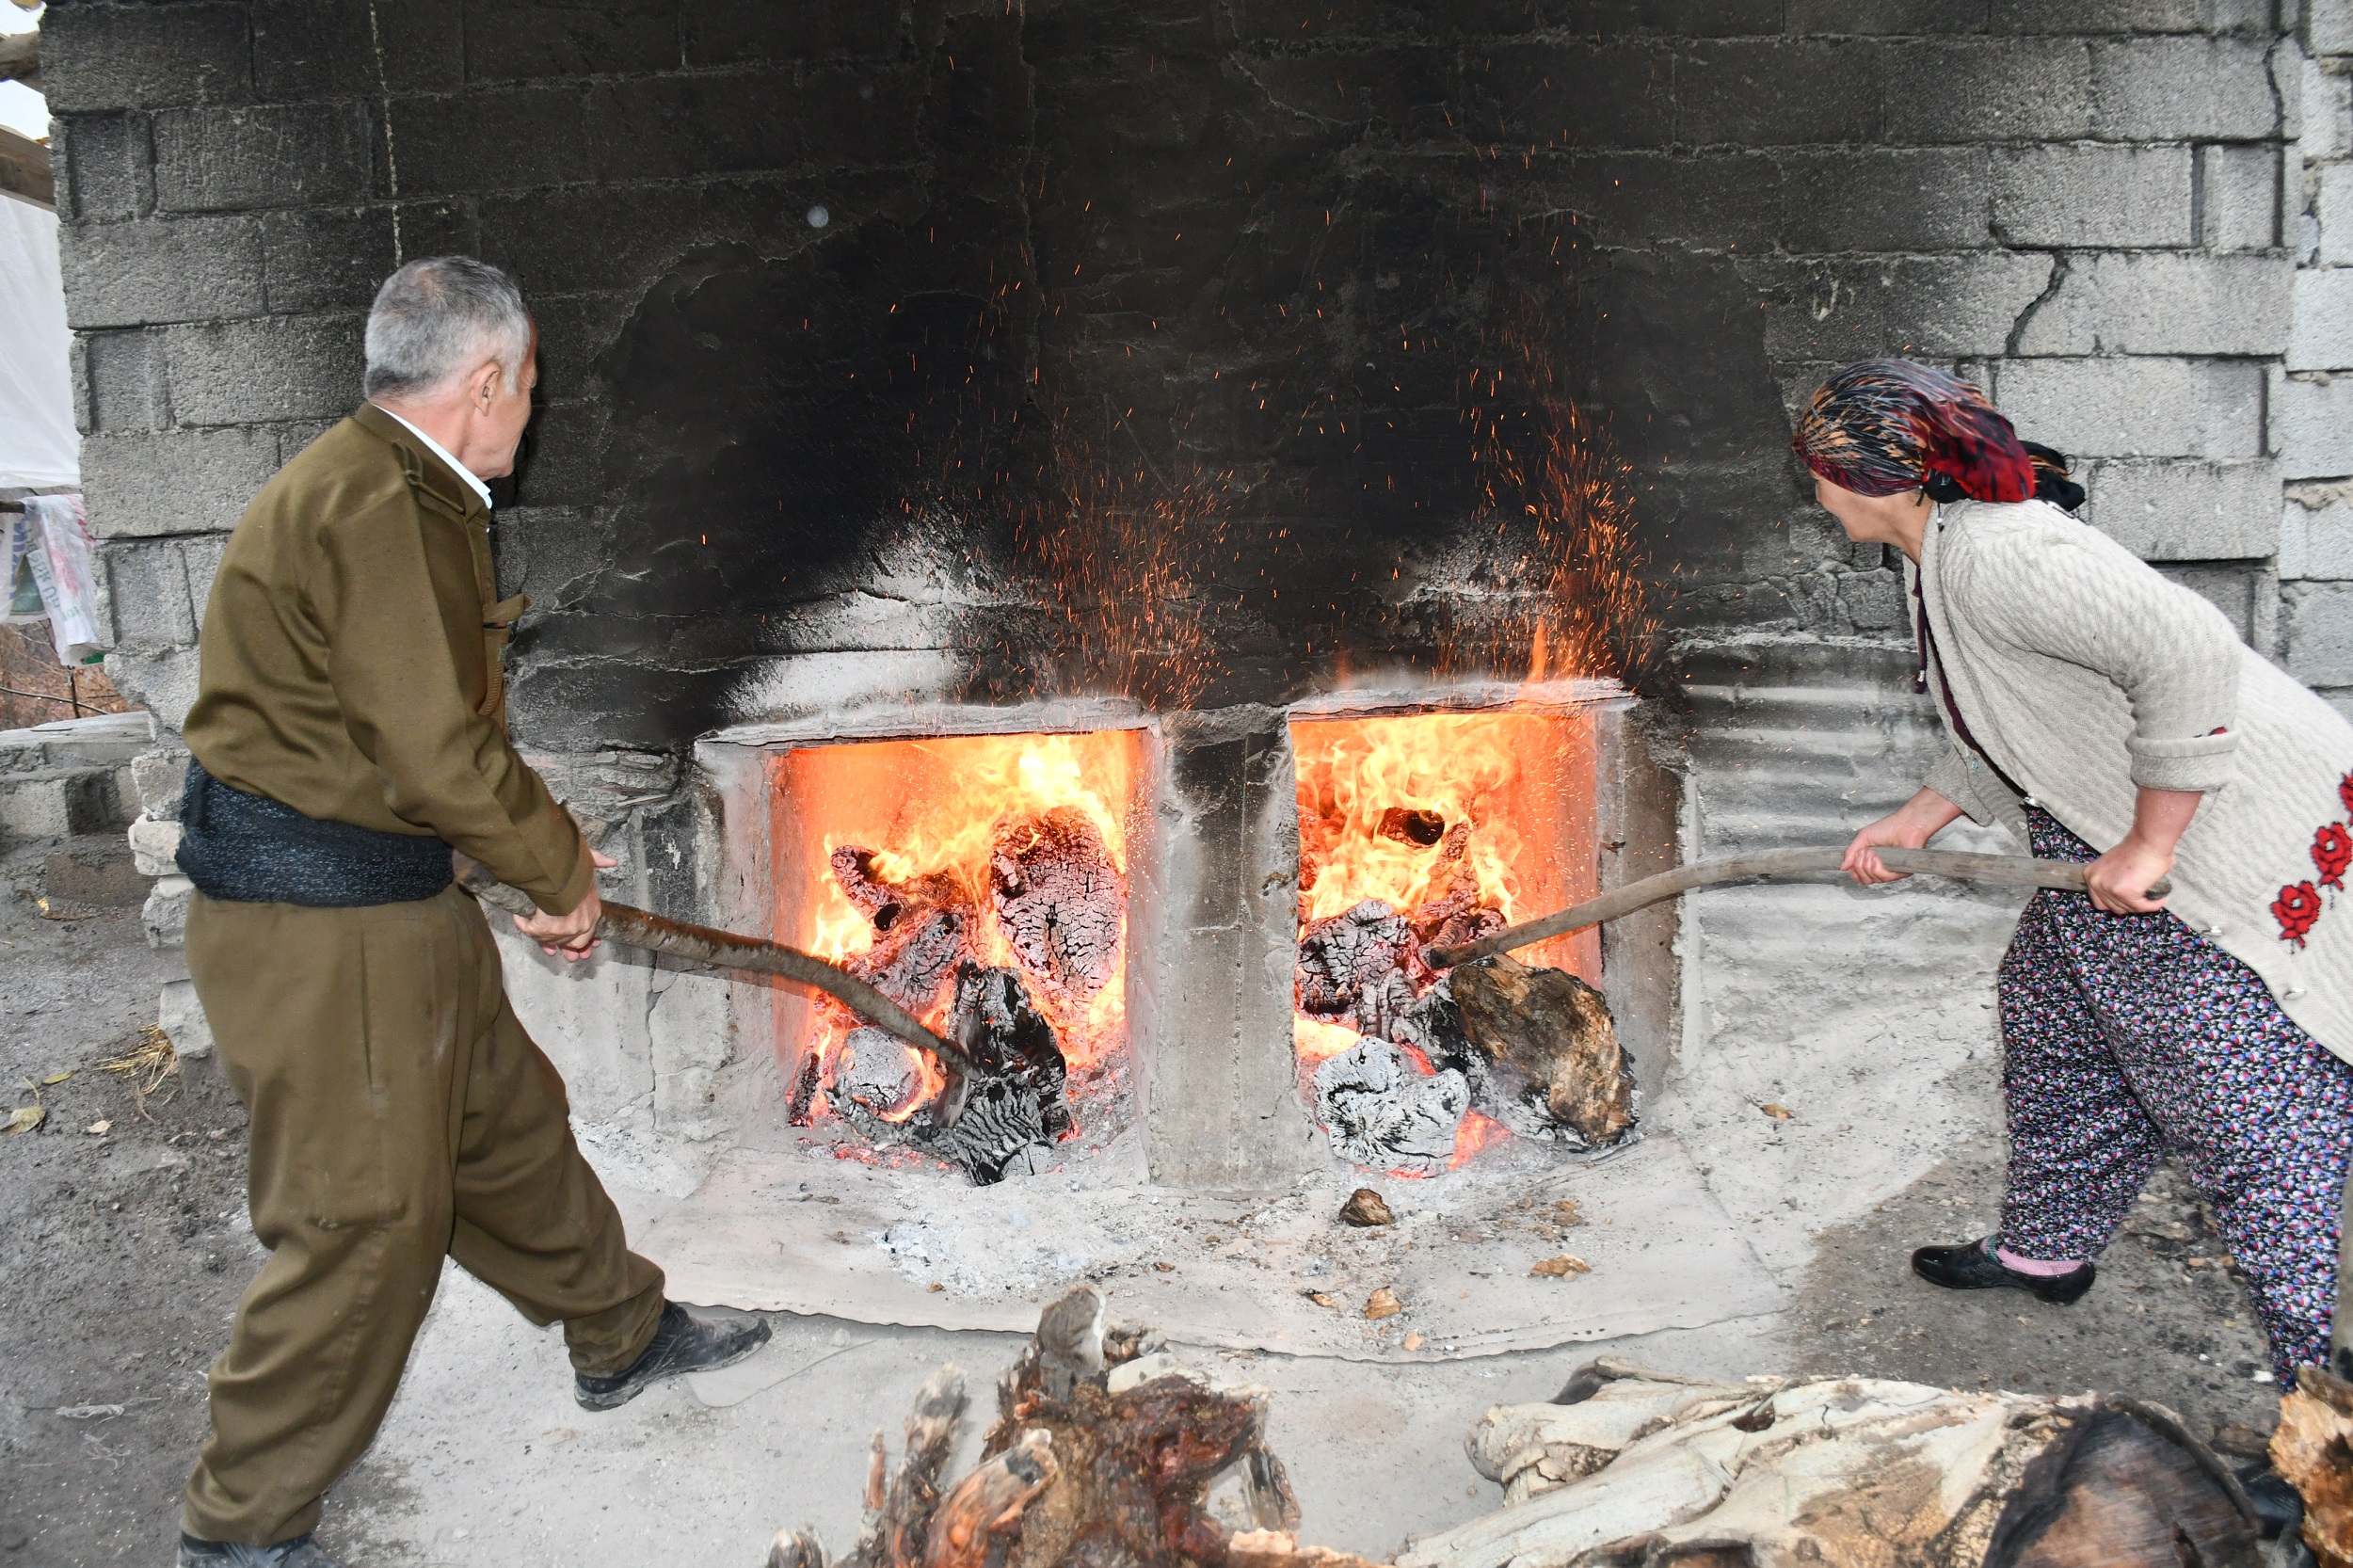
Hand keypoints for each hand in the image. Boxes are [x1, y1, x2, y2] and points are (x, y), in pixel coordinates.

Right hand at [514, 849, 616, 960]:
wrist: (559, 876)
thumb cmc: (573, 871)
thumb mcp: (589, 862)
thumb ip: (599, 861)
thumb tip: (612, 861)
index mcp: (593, 912)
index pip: (590, 932)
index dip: (586, 940)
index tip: (586, 946)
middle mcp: (581, 926)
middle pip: (575, 944)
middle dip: (570, 949)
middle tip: (570, 956)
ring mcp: (563, 931)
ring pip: (552, 940)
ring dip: (545, 939)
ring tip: (541, 940)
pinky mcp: (543, 929)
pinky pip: (531, 931)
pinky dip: (524, 925)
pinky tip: (519, 918)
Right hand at [1841, 789, 1965, 885]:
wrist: (1905, 825)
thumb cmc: (1888, 827)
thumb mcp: (1863, 838)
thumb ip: (1851, 852)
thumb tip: (1842, 866)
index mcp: (1872, 861)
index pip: (1858, 875)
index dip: (1854, 869)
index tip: (1854, 857)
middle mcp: (1881, 868)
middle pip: (1864, 879)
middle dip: (1859, 866)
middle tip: (1864, 852)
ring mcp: (1891, 871)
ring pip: (1873, 880)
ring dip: (1868, 866)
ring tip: (1872, 853)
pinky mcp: (1901, 872)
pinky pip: (1884, 878)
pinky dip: (1877, 869)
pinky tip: (1877, 858)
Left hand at [2084, 835, 2171, 913]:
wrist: (2148, 840)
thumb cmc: (2136, 849)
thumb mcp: (2112, 866)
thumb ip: (2111, 880)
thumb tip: (2119, 897)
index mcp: (2090, 875)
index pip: (2099, 901)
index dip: (2116, 902)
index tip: (2129, 900)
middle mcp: (2095, 882)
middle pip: (2113, 907)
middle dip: (2129, 905)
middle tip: (2142, 899)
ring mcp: (2109, 888)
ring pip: (2127, 908)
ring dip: (2141, 905)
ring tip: (2152, 897)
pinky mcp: (2126, 893)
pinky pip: (2141, 907)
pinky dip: (2152, 906)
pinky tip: (2160, 900)